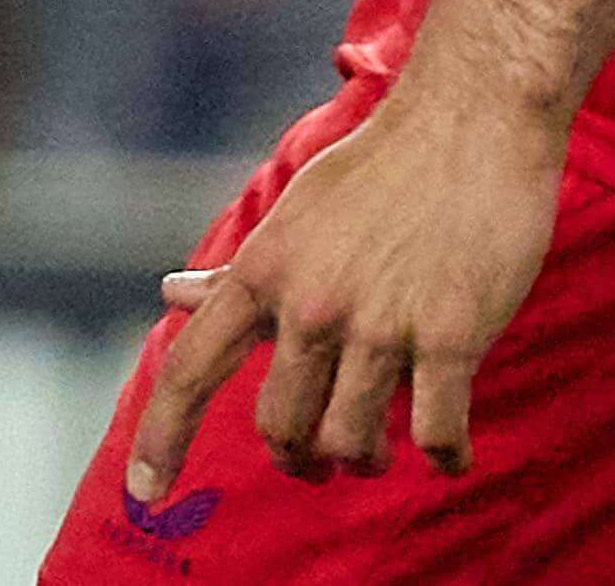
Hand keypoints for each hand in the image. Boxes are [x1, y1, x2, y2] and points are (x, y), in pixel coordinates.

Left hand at [127, 80, 563, 499]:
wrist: (471, 120)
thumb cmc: (380, 168)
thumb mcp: (295, 214)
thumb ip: (239, 272)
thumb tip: (170, 294)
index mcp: (264, 271)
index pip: (191, 370)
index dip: (160, 438)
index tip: (144, 494)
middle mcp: (312, 304)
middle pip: (279, 428)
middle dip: (298, 458)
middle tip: (318, 459)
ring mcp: (380, 323)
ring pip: (349, 442)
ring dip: (363, 460)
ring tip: (379, 450)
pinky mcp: (451, 334)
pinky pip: (436, 432)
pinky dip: (444, 456)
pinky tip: (451, 453)